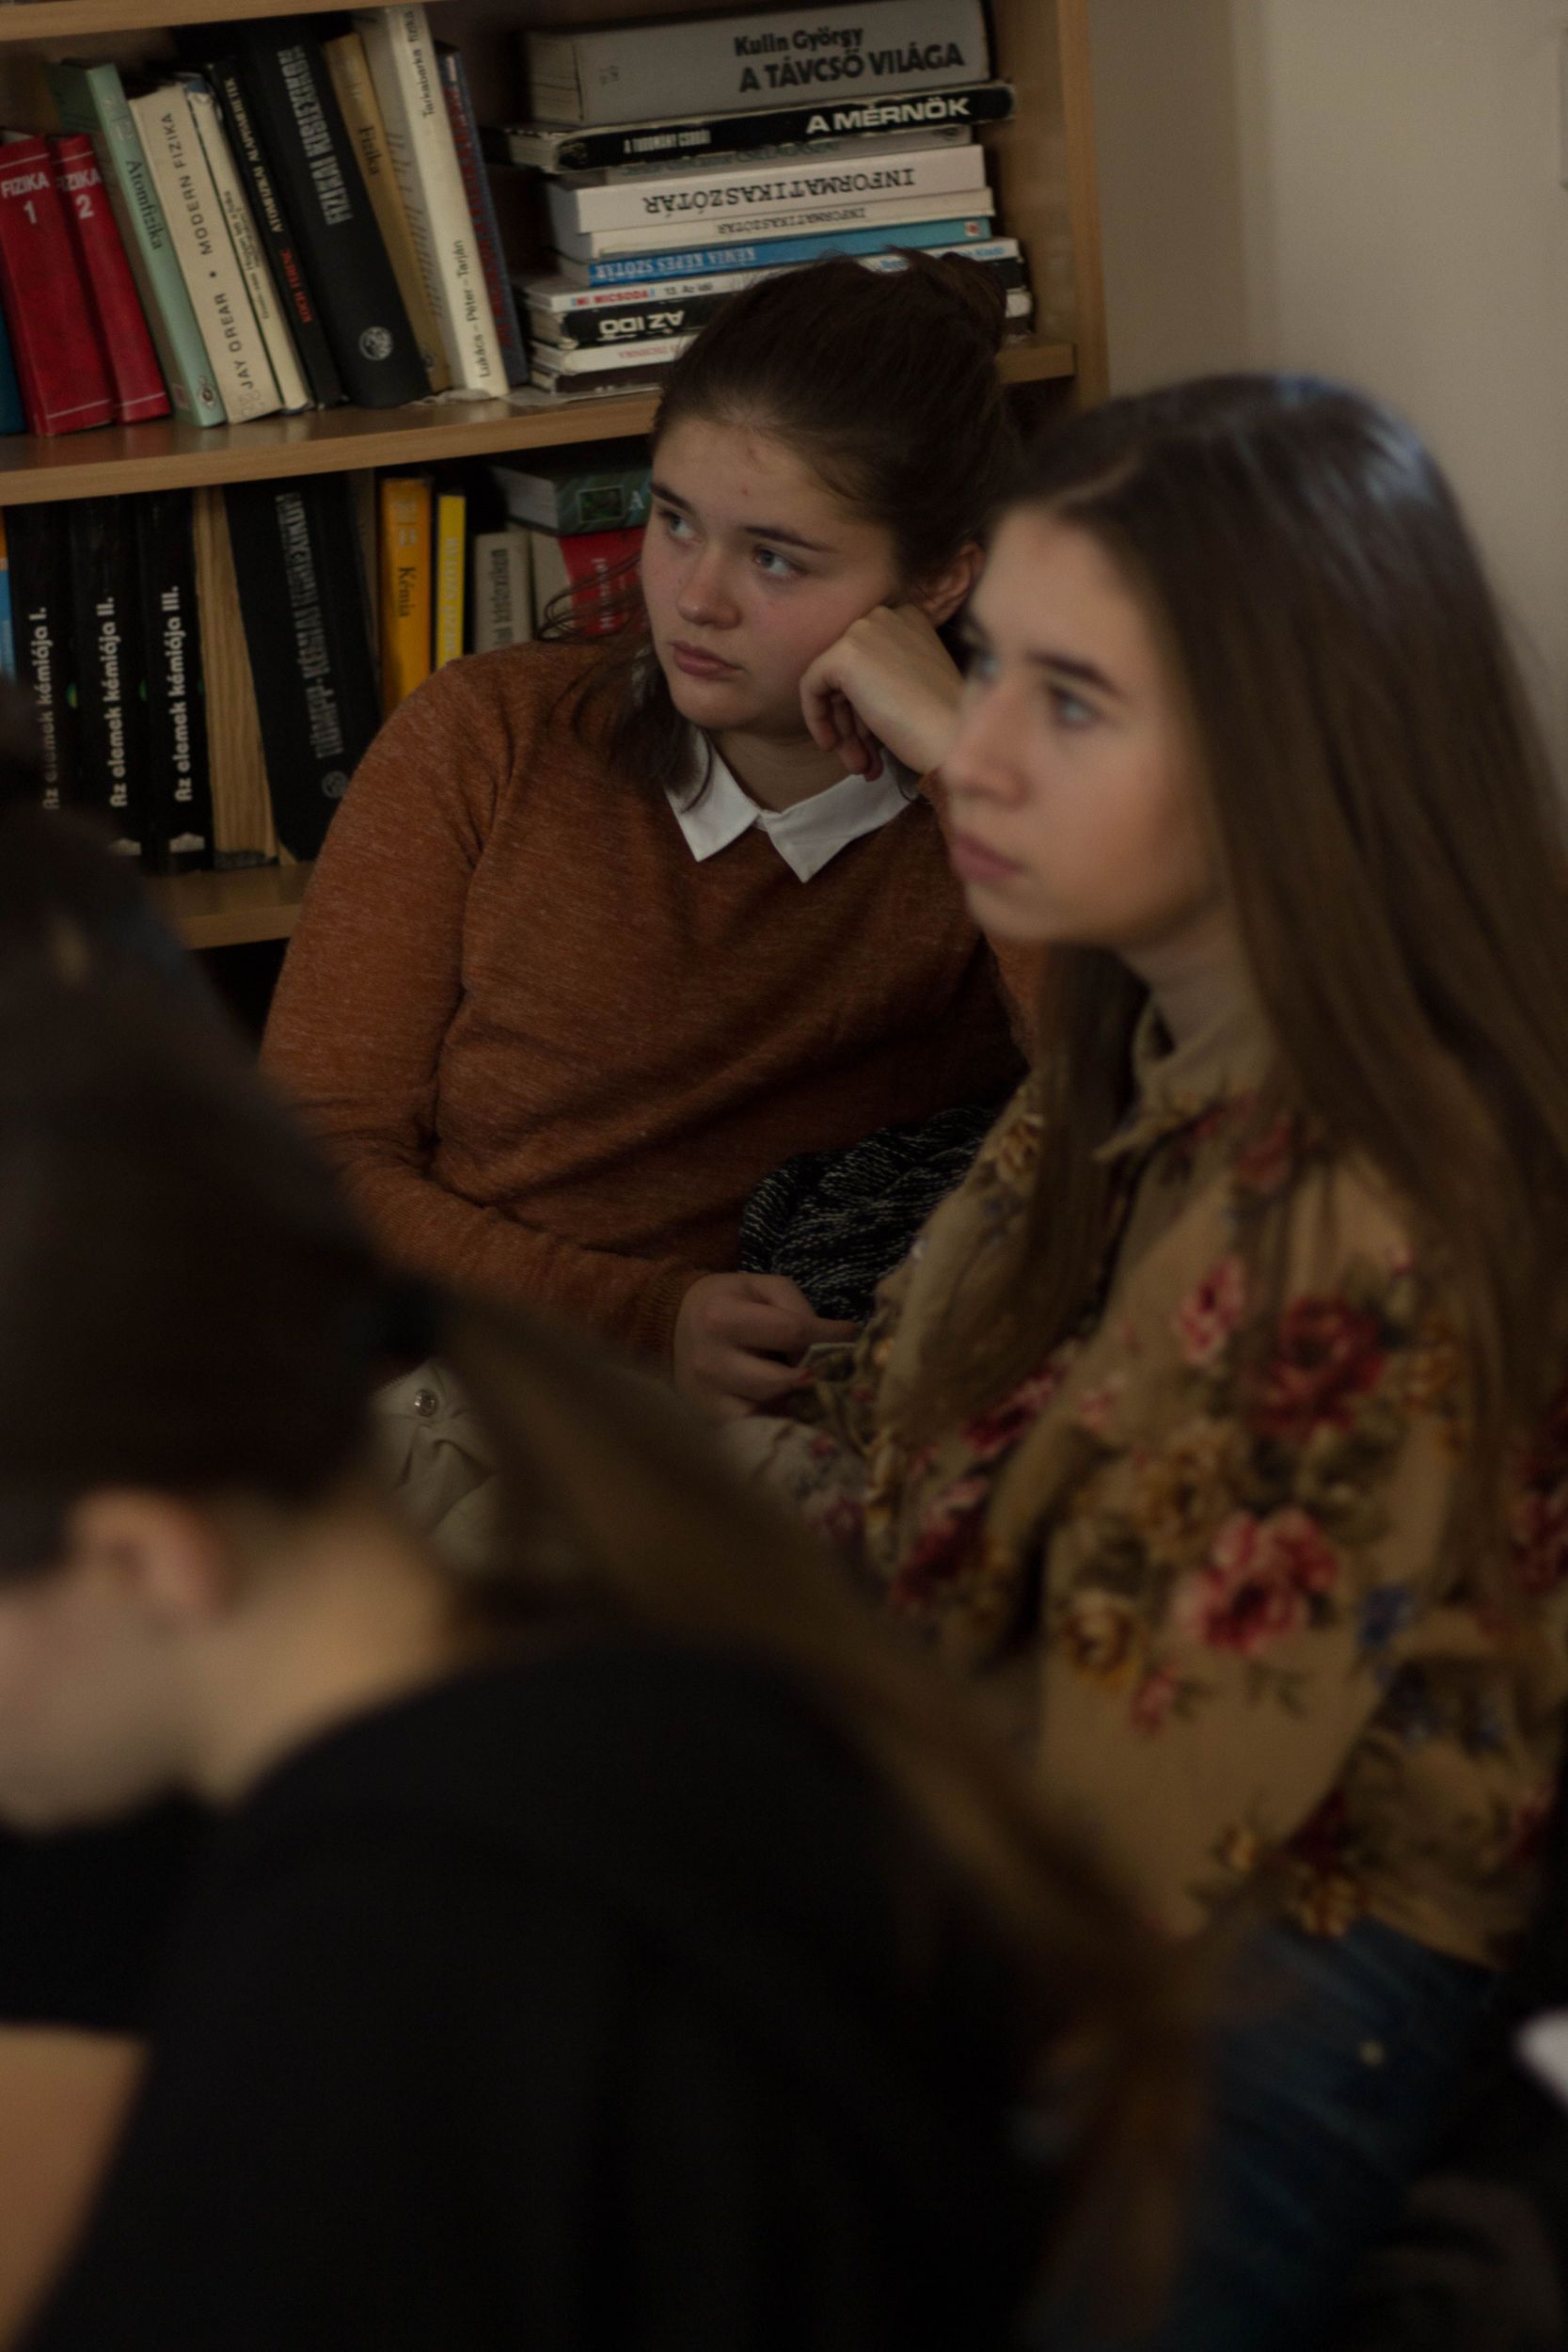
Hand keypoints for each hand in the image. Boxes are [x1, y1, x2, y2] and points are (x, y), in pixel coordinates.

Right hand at [672, 1272, 856, 1422]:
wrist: (674, 1326)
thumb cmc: (728, 1302)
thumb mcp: (760, 1287)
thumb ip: (797, 1306)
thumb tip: (833, 1340)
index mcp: (723, 1317)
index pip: (791, 1331)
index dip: (830, 1337)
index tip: (852, 1336)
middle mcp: (711, 1359)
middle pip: (781, 1380)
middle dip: (814, 1374)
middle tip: (830, 1367)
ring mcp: (708, 1394)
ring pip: (768, 1409)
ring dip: (797, 1400)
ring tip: (809, 1385)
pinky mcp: (710, 1417)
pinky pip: (754, 1427)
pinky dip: (777, 1418)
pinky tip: (787, 1403)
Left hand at [798, 604, 964, 781]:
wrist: (953, 736)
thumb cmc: (942, 723)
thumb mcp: (913, 687)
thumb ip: (881, 681)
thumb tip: (850, 701)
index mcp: (908, 619)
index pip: (869, 660)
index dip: (866, 704)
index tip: (874, 739)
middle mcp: (886, 615)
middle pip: (850, 672)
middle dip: (854, 721)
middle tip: (862, 759)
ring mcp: (864, 631)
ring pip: (832, 682)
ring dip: (844, 729)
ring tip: (858, 766)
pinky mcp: (844, 654)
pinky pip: (812, 685)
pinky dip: (817, 718)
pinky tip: (833, 746)